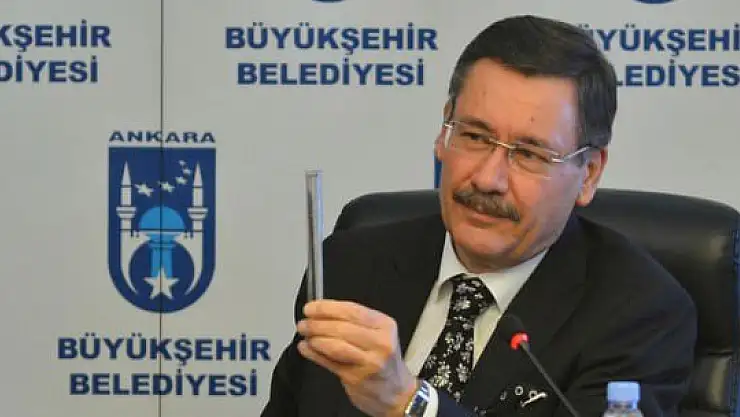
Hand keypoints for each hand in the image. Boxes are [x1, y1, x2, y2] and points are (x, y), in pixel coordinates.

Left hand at [296, 299, 417, 416]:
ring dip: (315, 338)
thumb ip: (354, 323)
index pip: (352, 310)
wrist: (397, 393)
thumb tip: (321, 313)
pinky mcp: (357, 378)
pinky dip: (315, 354)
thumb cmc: (383, 361)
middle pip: (342, 327)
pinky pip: (330, 363)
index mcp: (385, 325)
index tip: (311, 307)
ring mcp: (369, 362)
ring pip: (336, 345)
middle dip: (317, 323)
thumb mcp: (378, 335)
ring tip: (305, 334)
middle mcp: (380, 342)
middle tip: (304, 322)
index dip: (327, 307)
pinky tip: (306, 348)